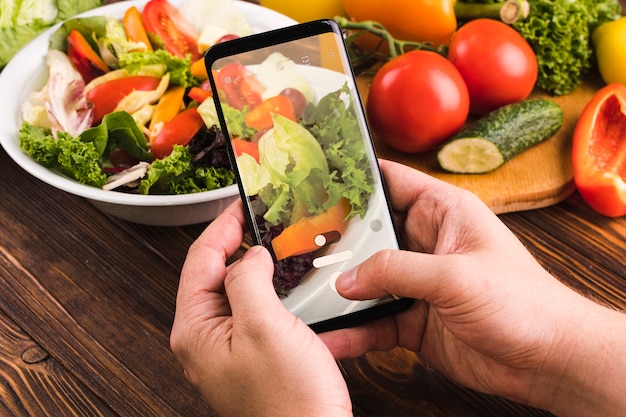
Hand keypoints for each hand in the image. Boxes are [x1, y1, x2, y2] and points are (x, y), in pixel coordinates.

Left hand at [170, 201, 351, 416]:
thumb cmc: (289, 400)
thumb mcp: (264, 326)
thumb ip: (248, 280)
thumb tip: (249, 255)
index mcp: (196, 330)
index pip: (201, 260)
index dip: (222, 227)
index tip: (241, 203)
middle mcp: (206, 339)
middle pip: (215, 274)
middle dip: (238, 242)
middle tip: (261, 217)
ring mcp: (229, 349)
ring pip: (238, 291)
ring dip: (256, 265)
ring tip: (275, 242)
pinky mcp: (253, 355)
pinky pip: (256, 311)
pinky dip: (270, 289)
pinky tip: (287, 281)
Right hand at [320, 160, 622, 414]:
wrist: (545, 361)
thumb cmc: (524, 303)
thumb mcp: (456, 275)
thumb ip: (397, 271)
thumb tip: (348, 279)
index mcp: (442, 212)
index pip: (390, 182)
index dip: (354, 179)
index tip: (316, 182)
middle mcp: (424, 243)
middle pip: (368, 234)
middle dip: (335, 243)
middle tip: (295, 247)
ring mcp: (417, 283)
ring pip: (365, 280)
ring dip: (338, 290)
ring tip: (303, 295)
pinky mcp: (412, 319)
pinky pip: (373, 320)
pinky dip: (352, 329)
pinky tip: (331, 336)